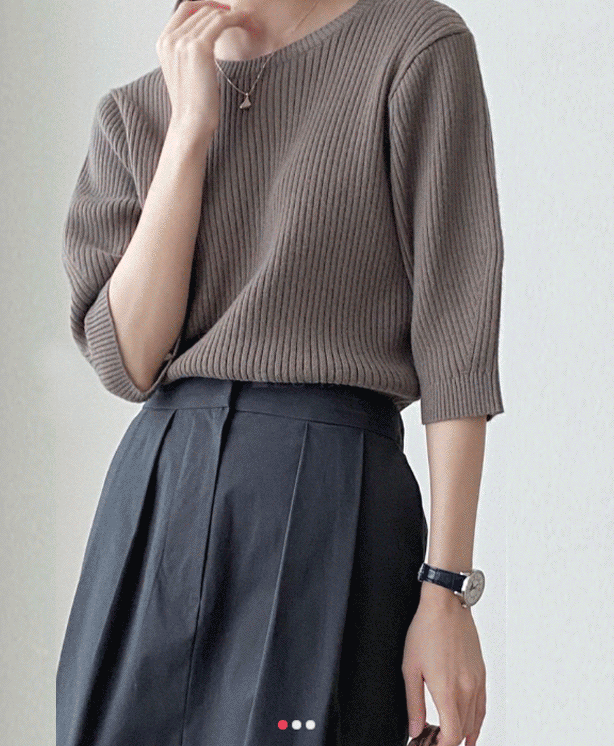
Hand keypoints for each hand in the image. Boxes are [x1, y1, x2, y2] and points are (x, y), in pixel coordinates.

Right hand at [157, 0, 260, 135]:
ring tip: (245, 18)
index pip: (184, 8)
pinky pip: (219, 21)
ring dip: (230, 13)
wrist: (191, 123)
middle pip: (198, 8)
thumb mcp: (185, 72)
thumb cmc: (193, 104)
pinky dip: (234, 18)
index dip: (205, 5)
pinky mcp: (198, 47)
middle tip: (238, 14)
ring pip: (210, 13)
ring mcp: (182, 41)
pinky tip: (245, 21)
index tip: (222, 11)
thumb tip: (205, 40)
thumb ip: (188, 52)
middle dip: (219, 8)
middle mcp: (169, 38)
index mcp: (163, 42)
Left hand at [402, 587, 486, 745]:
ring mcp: (477, 681)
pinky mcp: (481, 673)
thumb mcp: (410, 668)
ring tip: (449, 739)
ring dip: (464, 734)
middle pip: (464, 732)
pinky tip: (470, 726)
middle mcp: (466, 689)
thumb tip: (415, 728)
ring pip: (476, 721)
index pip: (452, 735)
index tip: (430, 744)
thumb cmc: (426, 631)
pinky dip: (476, 721)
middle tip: (434, 739)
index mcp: (447, 690)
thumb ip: (414, 703)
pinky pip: (483, 706)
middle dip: (449, 741)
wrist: (446, 606)